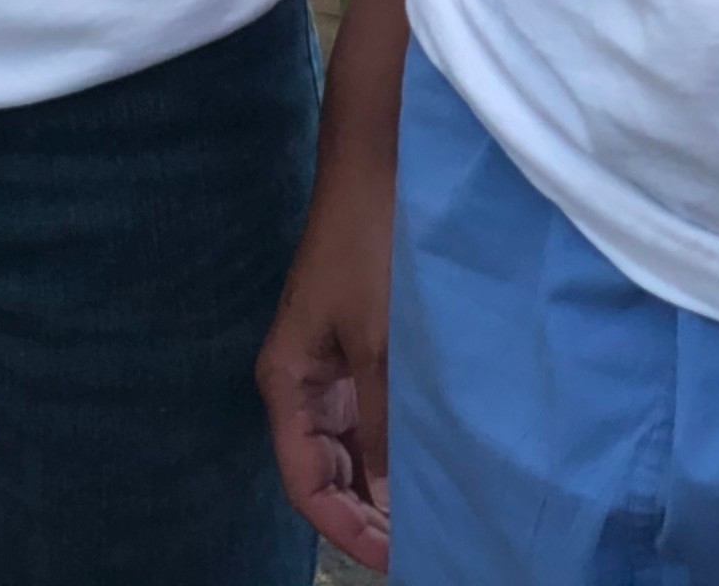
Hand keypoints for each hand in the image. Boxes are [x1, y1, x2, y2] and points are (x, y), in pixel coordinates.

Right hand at [256, 175, 394, 571]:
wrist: (377, 172)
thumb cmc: (369, 251)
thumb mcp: (379, 346)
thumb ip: (382, 425)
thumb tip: (391, 500)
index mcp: (288, 384)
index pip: (305, 483)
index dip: (345, 531)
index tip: (397, 562)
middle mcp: (303, 384)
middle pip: (324, 474)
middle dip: (365, 519)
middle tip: (422, 551)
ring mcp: (331, 368)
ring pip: (348, 453)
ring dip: (380, 491)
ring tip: (430, 523)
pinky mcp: (358, 351)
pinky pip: (369, 421)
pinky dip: (393, 454)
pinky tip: (428, 470)